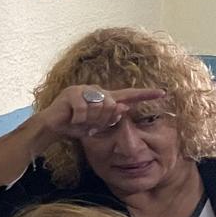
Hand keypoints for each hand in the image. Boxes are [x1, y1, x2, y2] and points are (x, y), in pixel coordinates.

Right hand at [33, 84, 167, 142]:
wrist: (52, 127)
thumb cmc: (75, 126)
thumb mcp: (96, 126)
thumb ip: (111, 118)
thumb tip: (123, 108)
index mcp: (104, 97)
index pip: (128, 94)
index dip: (145, 94)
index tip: (163, 93)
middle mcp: (96, 90)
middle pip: (113, 105)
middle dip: (103, 120)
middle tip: (89, 124)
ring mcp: (83, 89)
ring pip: (100, 107)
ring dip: (90, 120)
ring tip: (79, 121)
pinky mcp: (72, 93)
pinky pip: (84, 109)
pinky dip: (79, 119)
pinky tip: (72, 119)